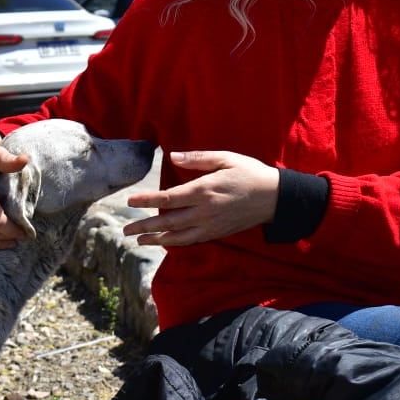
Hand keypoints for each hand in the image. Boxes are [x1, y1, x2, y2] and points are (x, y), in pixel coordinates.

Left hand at [122, 150, 278, 246]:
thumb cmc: (249, 173)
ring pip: (177, 236)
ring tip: (138, 240)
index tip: (129, 202)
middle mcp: (204, 211)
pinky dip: (174, 243)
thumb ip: (197, 159)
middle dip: (144, 226)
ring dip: (155, 238)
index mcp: (204, 190)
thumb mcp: (225, 158)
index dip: (146, 200)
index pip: (168, 198)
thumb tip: (172, 156)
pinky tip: (163, 242)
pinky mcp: (216, 233)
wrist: (274, 198)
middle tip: (125, 230)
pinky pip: (190, 241)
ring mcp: (210, 225)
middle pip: (167, 221)